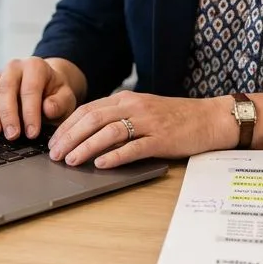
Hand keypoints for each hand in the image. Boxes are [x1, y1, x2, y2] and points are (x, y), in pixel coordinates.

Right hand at [0, 57, 80, 139]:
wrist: (47, 85)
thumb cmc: (55, 94)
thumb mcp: (66, 97)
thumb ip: (60, 102)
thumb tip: (48, 109)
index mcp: (35, 66)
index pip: (30, 89)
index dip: (30, 112)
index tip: (32, 133)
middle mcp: (14, 67)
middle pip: (5, 88)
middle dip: (8, 114)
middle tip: (12, 136)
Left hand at [47, 91, 235, 168]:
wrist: (210, 118)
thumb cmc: (175, 118)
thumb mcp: (142, 110)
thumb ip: (118, 117)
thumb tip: (86, 133)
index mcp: (126, 99)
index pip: (88, 110)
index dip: (67, 126)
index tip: (53, 141)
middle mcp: (134, 107)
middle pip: (93, 119)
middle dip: (70, 137)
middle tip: (55, 154)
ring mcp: (148, 122)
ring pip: (109, 132)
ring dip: (86, 147)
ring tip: (71, 161)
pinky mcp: (162, 139)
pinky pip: (135, 147)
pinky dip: (116, 156)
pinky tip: (102, 164)